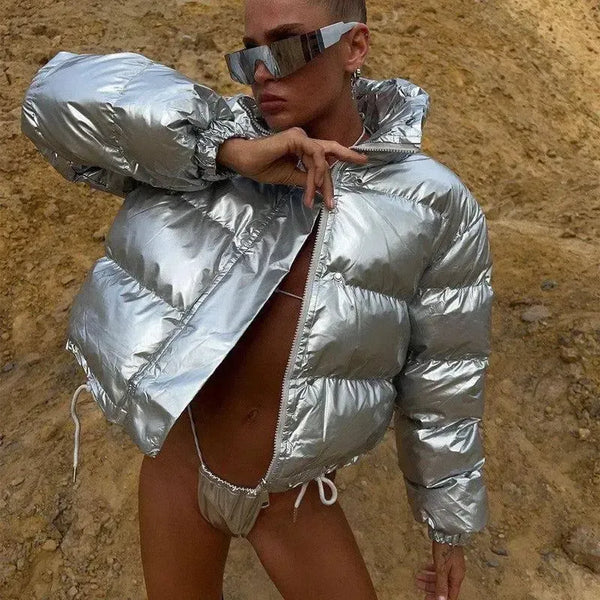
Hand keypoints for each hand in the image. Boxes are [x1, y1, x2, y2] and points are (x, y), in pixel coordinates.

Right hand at [216, 127, 367, 209]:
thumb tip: (319, 187)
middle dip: (347, 155)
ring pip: (322, 160)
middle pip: (329, 151)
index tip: (359, 161)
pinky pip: (315, 156)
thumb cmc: (262, 167)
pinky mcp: (296, 138)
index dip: (341, 156)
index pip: (325, 153)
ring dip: (321, 182)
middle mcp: (303, 139)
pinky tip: (313, 186)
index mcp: (301, 147)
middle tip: (364, 160)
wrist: (243, 160)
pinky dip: (316, 173)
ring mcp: (300, 136)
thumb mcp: (289, 177)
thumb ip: (306, 179)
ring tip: (316, 199)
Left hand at [415, 541, 465, 599]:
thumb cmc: (446, 547)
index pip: (450, 595)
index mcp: (457, 577)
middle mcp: (455, 573)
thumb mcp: (442, 568)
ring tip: (417, 577)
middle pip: (443, 586)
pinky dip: (431, 570)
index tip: (427, 599)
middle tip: (418, 586)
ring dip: (428, 578)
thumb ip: (441, 584)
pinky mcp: (447, 558)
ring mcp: (452, 565)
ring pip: (440, 576)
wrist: (447, 530)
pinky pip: (439, 569)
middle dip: (430, 587)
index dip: (439, 599)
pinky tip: (424, 568)